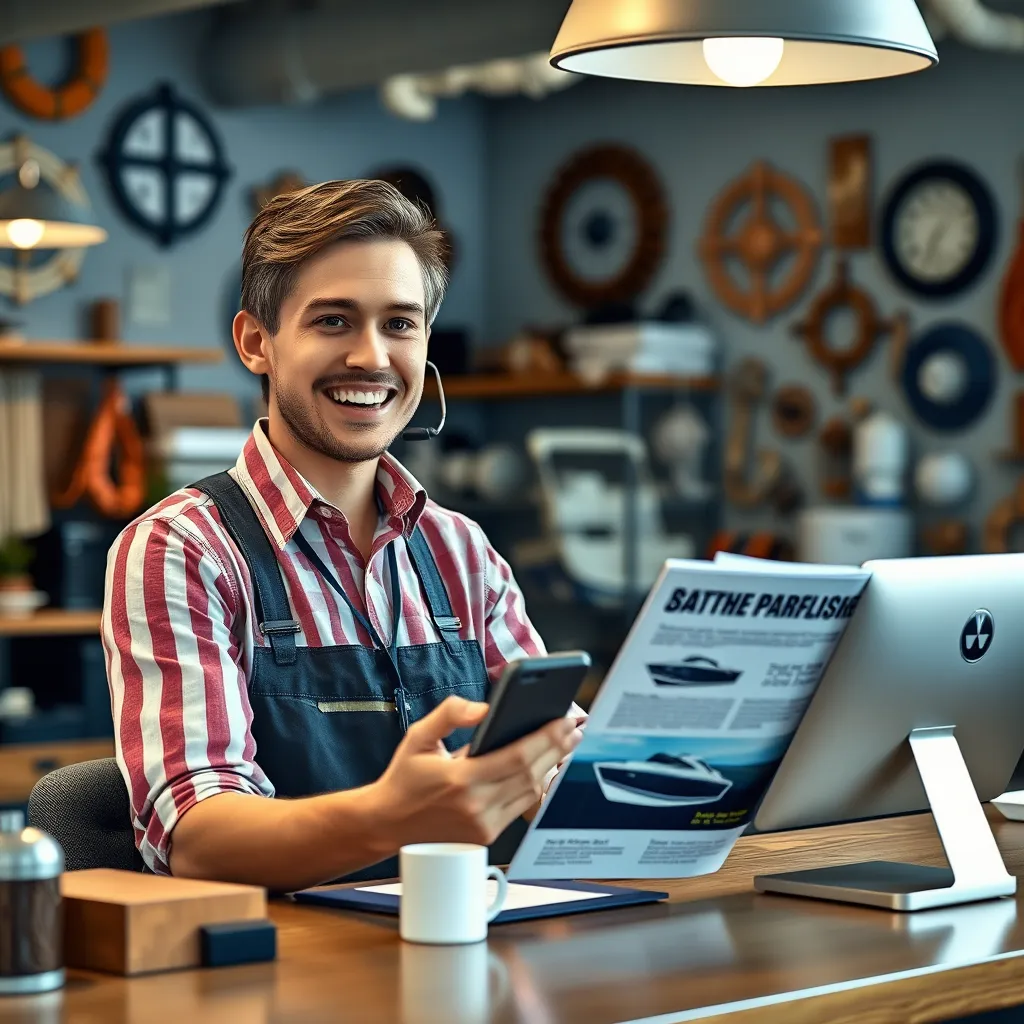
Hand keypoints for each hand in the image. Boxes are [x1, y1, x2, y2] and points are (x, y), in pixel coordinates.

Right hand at [372, 696, 582, 847]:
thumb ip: (450, 714)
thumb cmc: (405, 777)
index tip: (565, 722)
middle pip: (532, 774)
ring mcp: (483, 824)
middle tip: (574, 729)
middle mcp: (476, 805)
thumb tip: (483, 708)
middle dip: (557, 749)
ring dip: (551, 767)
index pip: (518, 756)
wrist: (387, 823)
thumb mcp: (419, 736)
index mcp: (461, 779)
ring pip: (530, 792)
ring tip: (565, 744)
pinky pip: (520, 807)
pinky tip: (545, 768)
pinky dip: (535, 786)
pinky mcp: (486, 835)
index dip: (547, 739)